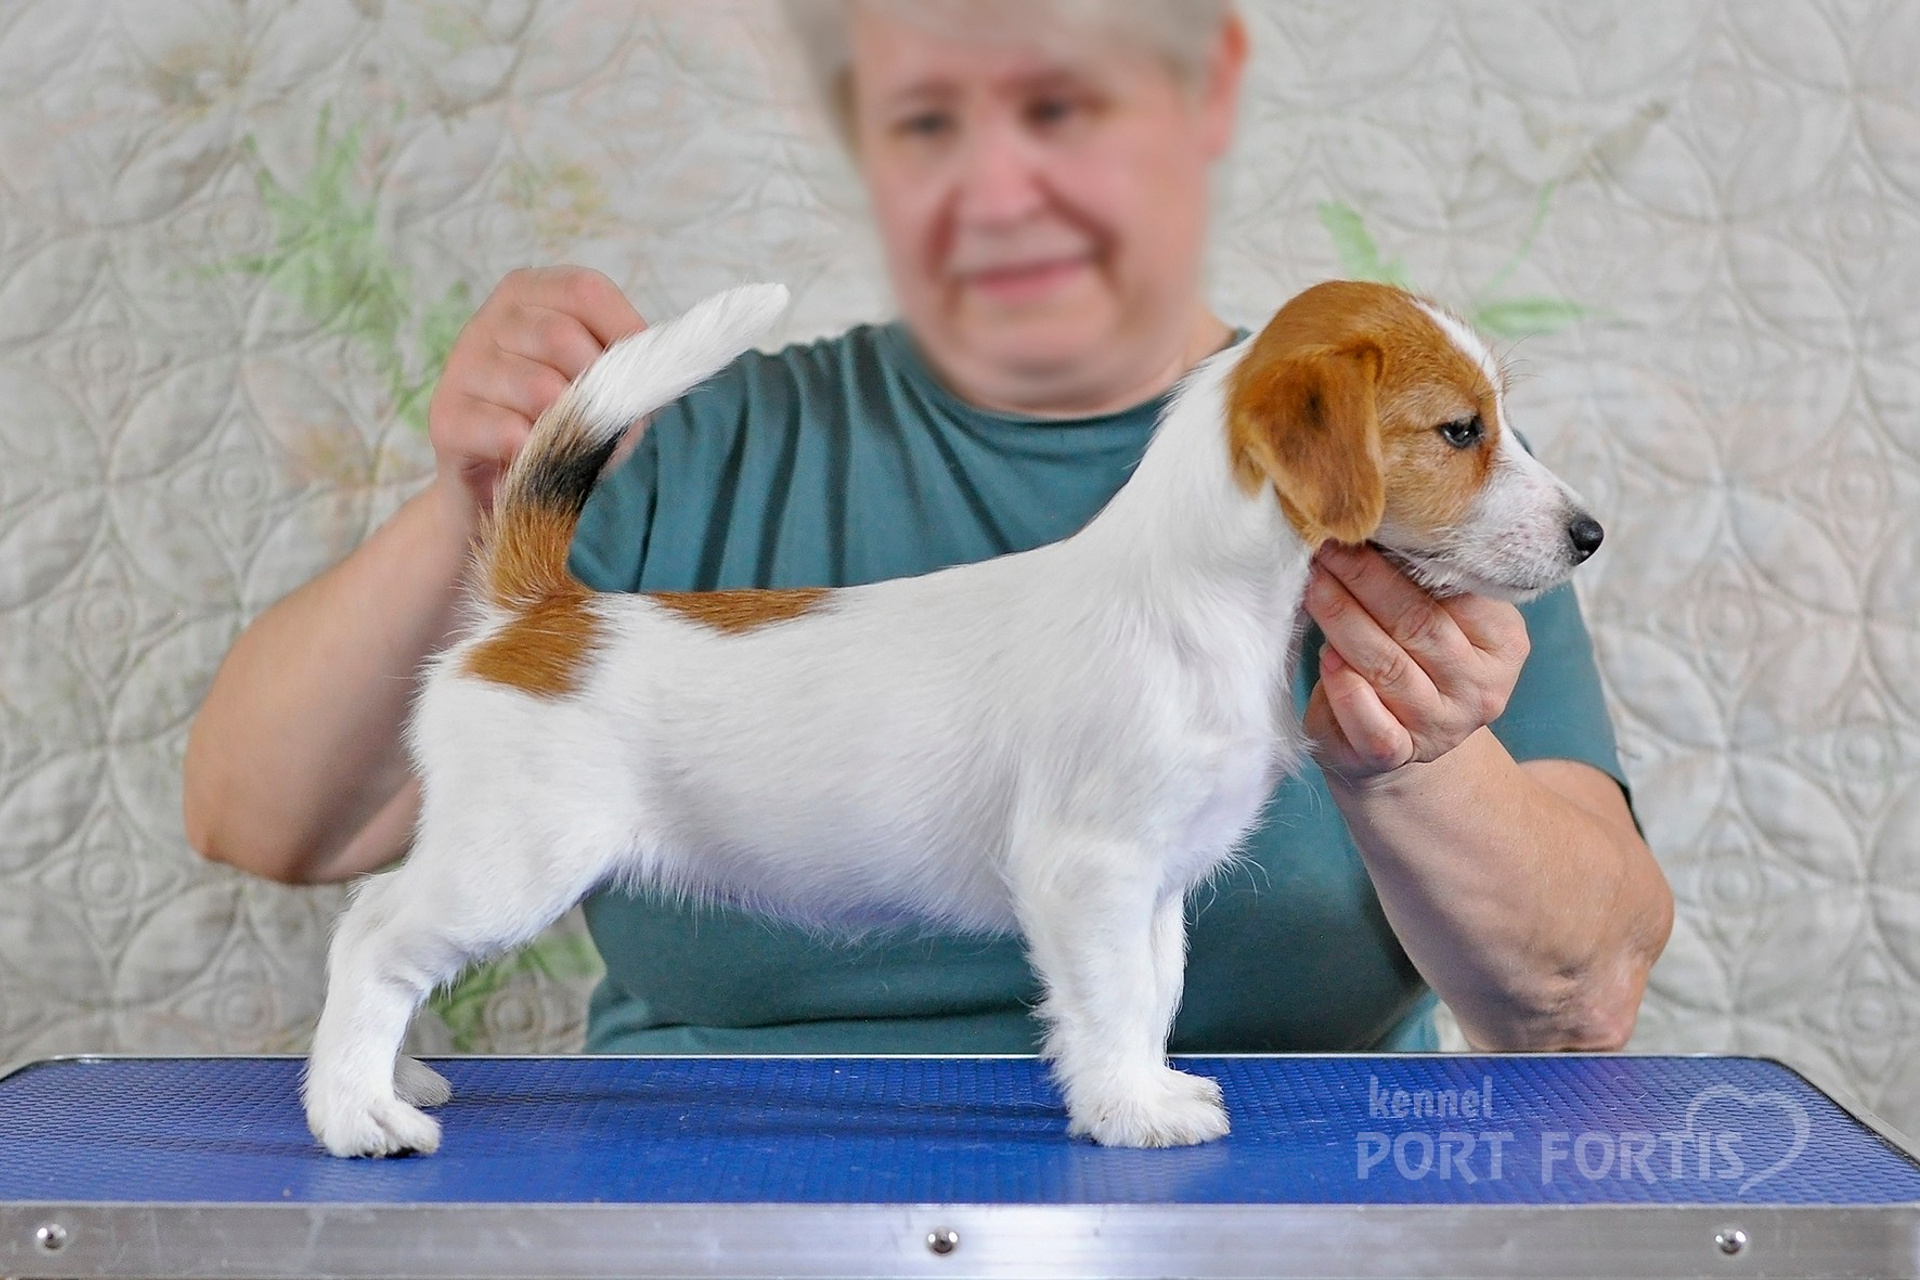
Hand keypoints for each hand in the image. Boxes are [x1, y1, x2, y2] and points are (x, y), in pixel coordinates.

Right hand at [426, 266, 645, 527]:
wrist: (498, 494)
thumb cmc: (559, 426)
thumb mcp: (596, 384)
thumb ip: (624, 367)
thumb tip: (659, 382)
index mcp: (529, 295)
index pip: (585, 290)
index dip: (626, 332)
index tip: (650, 377)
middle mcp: (490, 320)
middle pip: (562, 337)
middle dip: (602, 391)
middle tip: (612, 428)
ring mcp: (462, 366)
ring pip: (539, 389)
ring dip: (572, 428)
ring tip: (575, 450)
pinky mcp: (446, 418)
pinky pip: (508, 432)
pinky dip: (538, 454)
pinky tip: (537, 461)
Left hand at [1302, 543, 1529, 784]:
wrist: (1401, 746)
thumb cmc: (1414, 659)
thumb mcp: (1439, 617)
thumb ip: (1429, 581)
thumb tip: (1379, 520)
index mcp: (1503, 644)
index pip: (1457, 594)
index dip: (1406, 558)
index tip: (1364, 524)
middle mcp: (1480, 689)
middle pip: (1418, 625)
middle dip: (1365, 581)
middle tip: (1328, 546)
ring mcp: (1441, 727)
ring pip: (1388, 668)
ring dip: (1344, 621)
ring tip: (1314, 585)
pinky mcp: (1397, 755)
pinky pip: (1372, 725)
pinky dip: (1347, 691)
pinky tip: (1327, 660)